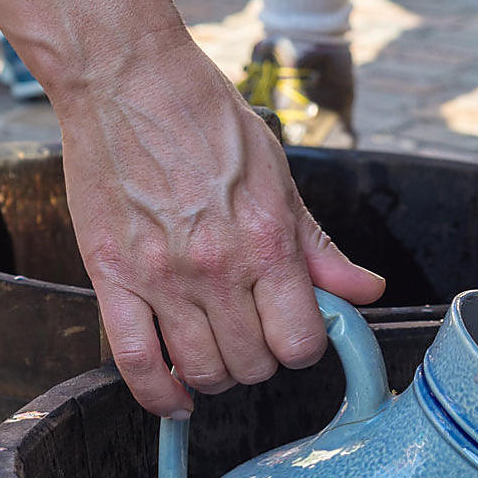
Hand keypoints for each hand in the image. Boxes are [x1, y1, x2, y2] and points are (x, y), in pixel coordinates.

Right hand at [56, 36, 384, 417]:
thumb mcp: (280, 179)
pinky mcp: (111, 276)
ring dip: (216, 374)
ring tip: (217, 351)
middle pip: (253, 363)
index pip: (301, 341)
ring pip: (202, 370)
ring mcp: (161, 276)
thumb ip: (320, 247)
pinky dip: (157, 393)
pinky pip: (133, 361)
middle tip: (254, 335)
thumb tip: (367, 290)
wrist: (128, 80)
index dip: (304, 347)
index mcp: (268, 242)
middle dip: (262, 359)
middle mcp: (218, 267)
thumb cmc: (207, 120)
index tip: (295, 333)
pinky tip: (174, 397)